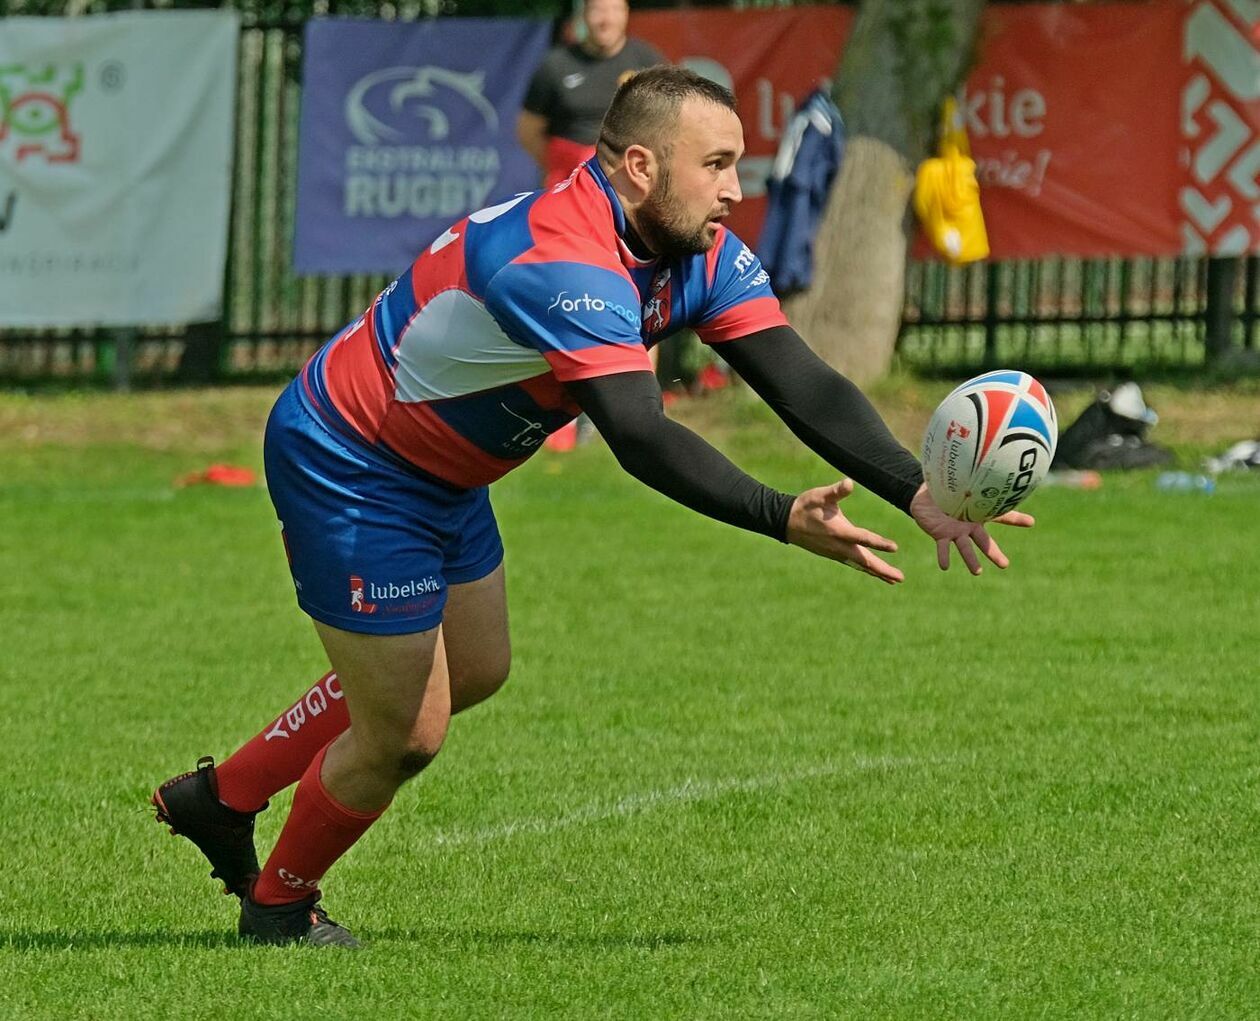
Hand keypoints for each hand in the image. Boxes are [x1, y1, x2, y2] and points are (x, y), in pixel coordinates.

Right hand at [786, 479, 902, 584]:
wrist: (786, 522)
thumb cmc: (806, 506)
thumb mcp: (820, 495)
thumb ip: (836, 491)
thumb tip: (849, 483)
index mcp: (838, 531)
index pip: (862, 538)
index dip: (879, 543)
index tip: (895, 548)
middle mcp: (838, 546)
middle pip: (865, 561)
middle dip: (883, 570)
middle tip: (900, 578)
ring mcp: (836, 552)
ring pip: (860, 565)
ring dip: (877, 572)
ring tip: (894, 580)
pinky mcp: (833, 554)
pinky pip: (854, 564)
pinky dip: (866, 569)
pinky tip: (875, 572)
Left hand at [908, 483, 1034, 574]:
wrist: (923, 497)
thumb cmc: (945, 491)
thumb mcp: (960, 484)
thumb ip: (971, 481)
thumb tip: (985, 463)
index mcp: (977, 515)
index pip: (1001, 516)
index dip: (1016, 519)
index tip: (1031, 522)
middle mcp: (969, 527)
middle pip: (985, 542)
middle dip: (994, 554)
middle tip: (1004, 565)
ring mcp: (955, 532)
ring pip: (965, 548)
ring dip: (971, 560)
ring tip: (978, 572)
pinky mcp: (940, 535)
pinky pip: (943, 548)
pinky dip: (944, 557)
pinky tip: (945, 566)